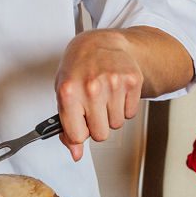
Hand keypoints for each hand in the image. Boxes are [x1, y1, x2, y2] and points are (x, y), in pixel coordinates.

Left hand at [55, 30, 143, 160]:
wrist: (99, 43)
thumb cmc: (77, 70)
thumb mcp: (63, 95)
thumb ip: (66, 127)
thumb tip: (76, 154)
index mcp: (69, 92)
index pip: (78, 136)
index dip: (79, 132)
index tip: (79, 122)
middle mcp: (91, 87)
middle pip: (100, 135)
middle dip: (97, 126)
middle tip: (93, 108)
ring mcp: (113, 83)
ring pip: (117, 125)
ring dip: (111, 115)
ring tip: (104, 96)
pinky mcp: (132, 81)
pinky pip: (130, 113)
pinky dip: (124, 107)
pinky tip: (115, 92)